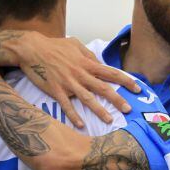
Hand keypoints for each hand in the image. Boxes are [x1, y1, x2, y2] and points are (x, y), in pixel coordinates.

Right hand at [9, 34, 140, 127]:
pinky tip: (80, 125)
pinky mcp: (56, 90)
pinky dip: (73, 115)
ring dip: (99, 110)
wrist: (32, 49)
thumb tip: (100, 62)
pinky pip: (66, 105)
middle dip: (117, 99)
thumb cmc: (54, 46)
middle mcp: (81, 74)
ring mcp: (69, 83)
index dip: (126, 80)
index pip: (111, 73)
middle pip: (103, 88)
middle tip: (128, 109)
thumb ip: (89, 54)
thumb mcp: (75, 44)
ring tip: (109, 120)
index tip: (137, 88)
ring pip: (87, 99)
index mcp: (87, 63)